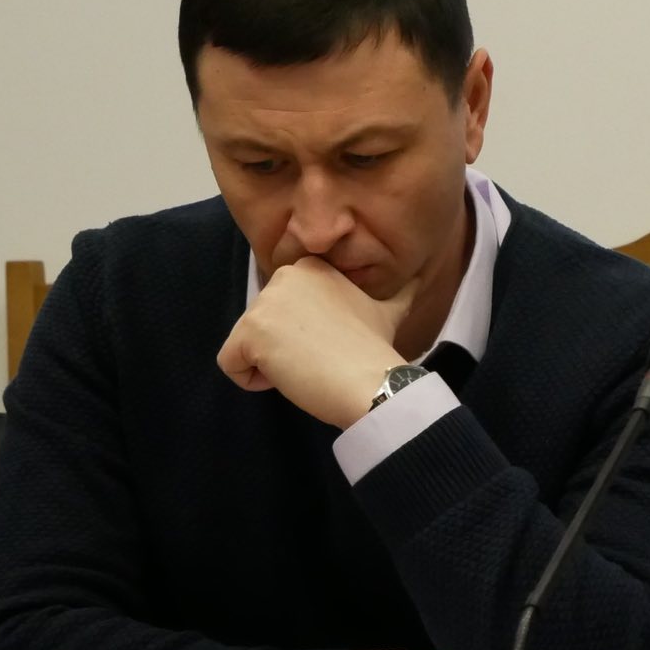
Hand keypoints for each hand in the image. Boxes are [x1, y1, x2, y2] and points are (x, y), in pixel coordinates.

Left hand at [217, 257, 416, 428]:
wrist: (372, 381)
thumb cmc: (376, 350)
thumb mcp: (389, 310)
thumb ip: (398, 292)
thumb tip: (419, 278)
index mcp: (311, 268)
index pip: (282, 307)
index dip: (302, 333)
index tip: (330, 343)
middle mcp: (283, 276)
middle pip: (261, 324)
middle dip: (284, 347)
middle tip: (320, 357)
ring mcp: (264, 303)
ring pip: (245, 344)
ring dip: (272, 365)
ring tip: (308, 368)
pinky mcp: (249, 333)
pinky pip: (230, 364)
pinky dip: (252, 381)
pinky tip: (289, 378)